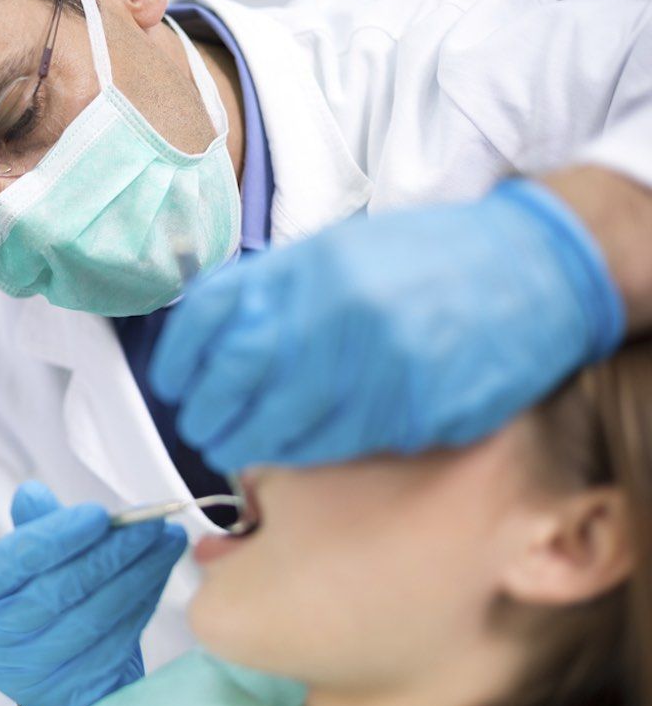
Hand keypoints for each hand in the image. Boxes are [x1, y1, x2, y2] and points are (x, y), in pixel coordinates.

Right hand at [0, 481, 186, 705]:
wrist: (50, 674)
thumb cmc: (36, 602)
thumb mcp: (25, 566)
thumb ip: (33, 529)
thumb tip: (32, 494)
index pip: (13, 562)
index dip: (57, 536)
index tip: (99, 514)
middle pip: (58, 590)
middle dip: (110, 552)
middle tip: (149, 523)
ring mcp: (32, 675)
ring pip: (94, 617)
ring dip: (138, 575)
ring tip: (167, 541)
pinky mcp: (72, 693)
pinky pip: (117, 641)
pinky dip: (142, 603)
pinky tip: (158, 574)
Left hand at [150, 178, 624, 470]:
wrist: (531, 270)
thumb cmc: (425, 262)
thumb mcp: (336, 251)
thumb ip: (270, 290)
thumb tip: (204, 338)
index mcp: (306, 267)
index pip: (209, 320)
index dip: (177, 362)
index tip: (173, 384)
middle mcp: (333, 312)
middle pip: (233, 381)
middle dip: (208, 415)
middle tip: (204, 429)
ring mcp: (374, 364)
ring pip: (281, 427)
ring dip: (249, 446)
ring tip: (238, 448)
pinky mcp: (413, 408)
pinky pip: (338, 447)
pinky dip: (305, 454)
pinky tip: (295, 450)